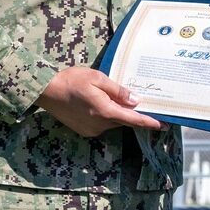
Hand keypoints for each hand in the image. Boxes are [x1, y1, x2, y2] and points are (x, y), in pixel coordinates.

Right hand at [35, 67, 163, 137]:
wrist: (45, 91)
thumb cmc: (71, 80)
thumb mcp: (97, 78)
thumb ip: (118, 90)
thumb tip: (136, 100)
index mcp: (106, 111)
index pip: (134, 120)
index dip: (150, 123)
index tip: (163, 125)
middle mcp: (101, 124)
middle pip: (123, 120)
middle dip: (132, 114)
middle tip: (138, 103)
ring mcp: (92, 129)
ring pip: (112, 122)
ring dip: (115, 113)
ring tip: (106, 97)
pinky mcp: (84, 131)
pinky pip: (102, 124)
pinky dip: (104, 116)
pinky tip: (95, 104)